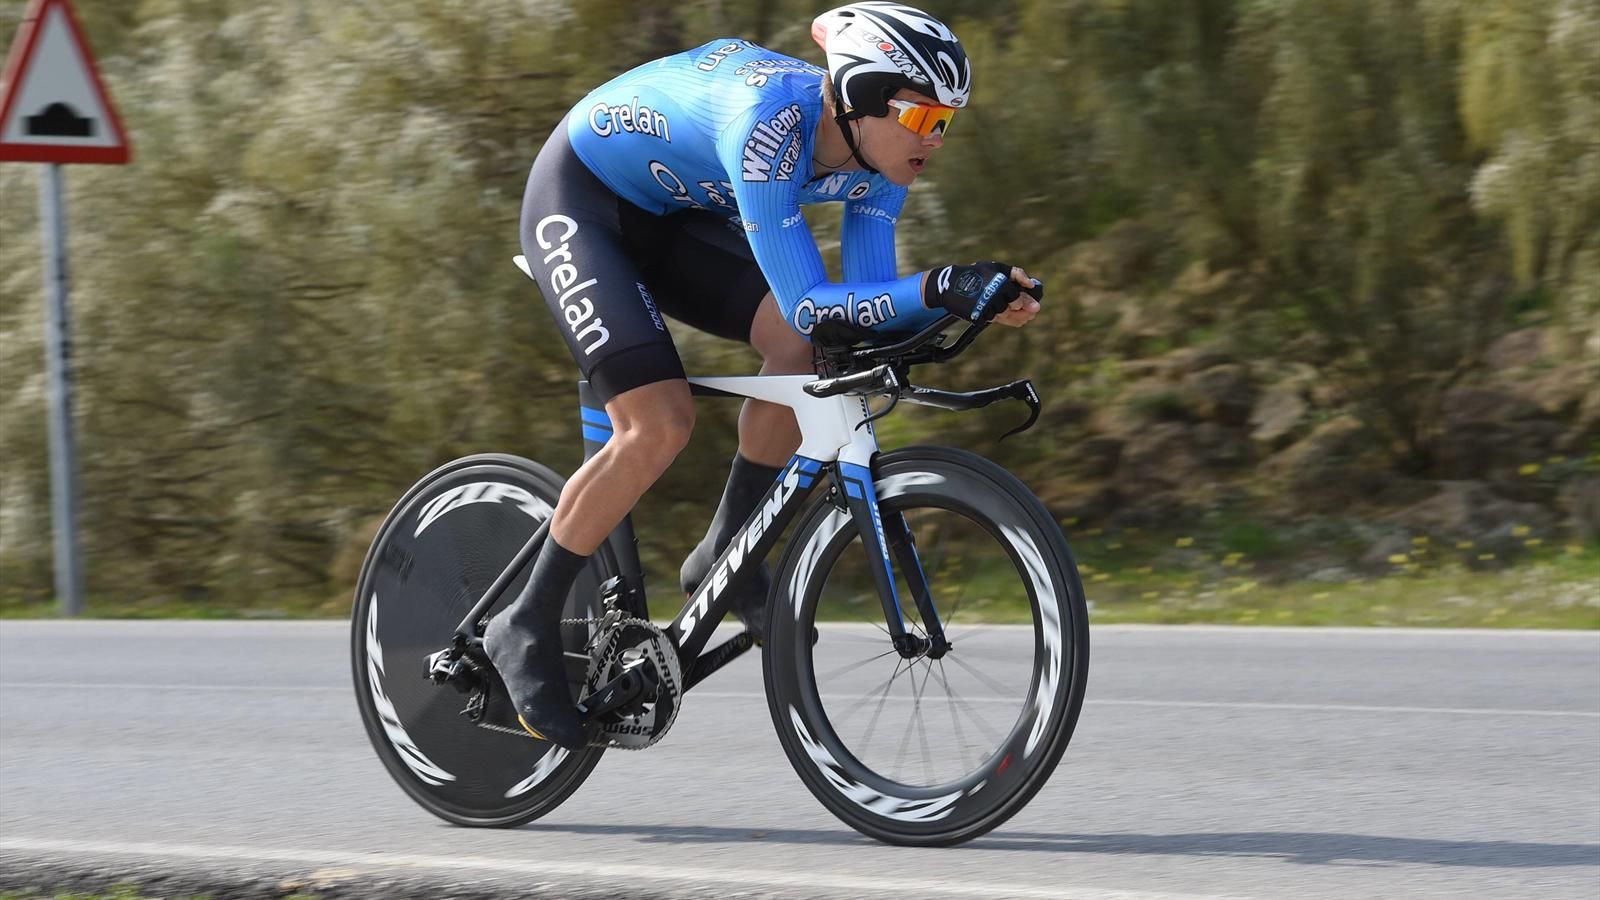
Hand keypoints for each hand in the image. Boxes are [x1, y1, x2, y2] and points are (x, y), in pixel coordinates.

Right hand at [924, 261, 1041, 325]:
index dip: (1027, 303)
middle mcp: (993, 296)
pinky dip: (1001, 319)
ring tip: (1022, 316)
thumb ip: (1016, 274)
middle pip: (1013, 309)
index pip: (1018, 298)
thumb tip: (1032, 284)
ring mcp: (984, 308)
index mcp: (1000, 283)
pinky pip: (993, 321)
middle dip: (1023, 311)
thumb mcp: (996, 267)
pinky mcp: (977, 316)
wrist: (949, 285)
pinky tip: (1005, 315)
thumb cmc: (976, 273)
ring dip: (1013, 317)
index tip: (1035, 307)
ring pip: (1004, 317)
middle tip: (1032, 314)